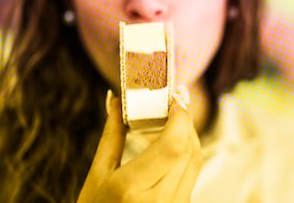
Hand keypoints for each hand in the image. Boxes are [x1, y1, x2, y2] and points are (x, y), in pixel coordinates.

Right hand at [77, 87, 202, 202]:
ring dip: (189, 136)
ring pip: (196, 162)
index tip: (176, 100)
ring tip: (174, 120)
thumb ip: (111, 135)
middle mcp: (158, 201)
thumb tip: (114, 101)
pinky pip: (192, 174)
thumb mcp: (97, 174)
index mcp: (131, 188)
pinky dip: (187, 153)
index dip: (180, 118)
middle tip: (175, 104)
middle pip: (189, 150)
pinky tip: (173, 144)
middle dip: (186, 122)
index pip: (172, 146)